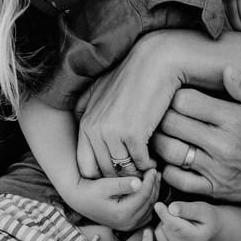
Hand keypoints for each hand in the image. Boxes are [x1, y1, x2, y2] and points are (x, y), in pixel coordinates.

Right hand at [58, 171, 158, 231]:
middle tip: (155, 172)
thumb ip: (122, 184)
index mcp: (122, 214)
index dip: (150, 181)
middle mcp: (127, 223)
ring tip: (154, 178)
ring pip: (149, 208)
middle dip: (154, 186)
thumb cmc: (90, 190)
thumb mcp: (104, 185)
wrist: (80, 200)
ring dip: (153, 193)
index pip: (144, 195)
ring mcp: (128, 226)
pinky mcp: (128, 225)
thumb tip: (139, 182)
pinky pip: (145, 213)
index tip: (152, 168)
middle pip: (149, 202)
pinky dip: (149, 201)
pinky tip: (148, 190)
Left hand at [74, 34, 182, 177]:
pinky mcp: (134, 134)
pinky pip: (140, 163)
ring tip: (145, 170)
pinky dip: (149, 166)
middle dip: (120, 178)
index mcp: (85, 122)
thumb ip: (88, 109)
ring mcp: (112, 133)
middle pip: (104, 172)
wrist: (157, 62)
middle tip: (134, 176)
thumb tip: (82, 123)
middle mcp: (94, 129)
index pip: (86, 166)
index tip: (118, 171)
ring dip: (136, 174)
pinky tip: (155, 161)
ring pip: (122, 171)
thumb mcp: (101, 91)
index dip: (102, 174)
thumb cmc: (133, 76)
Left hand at [140, 200, 215, 240]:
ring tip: (173, 220)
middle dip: (166, 217)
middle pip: (165, 229)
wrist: (209, 228)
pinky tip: (148, 230)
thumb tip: (171, 208)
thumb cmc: (206, 216)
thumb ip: (187, 209)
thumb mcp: (202, 208)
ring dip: (161, 225)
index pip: (174, 226)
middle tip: (176, 213)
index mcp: (196, 238)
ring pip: (158, 234)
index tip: (158, 204)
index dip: (164, 214)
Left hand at [152, 68, 240, 207]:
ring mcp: (216, 170)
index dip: (176, 95)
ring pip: (170, 151)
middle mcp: (223, 145)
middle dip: (163, 114)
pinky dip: (166, 168)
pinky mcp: (214, 189)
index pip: (185, 101)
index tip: (179, 96)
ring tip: (164, 132)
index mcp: (235, 120)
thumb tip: (226, 70)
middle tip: (164, 112)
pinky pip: (177, 179)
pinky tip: (171, 158)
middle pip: (172, 124)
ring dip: (160, 140)